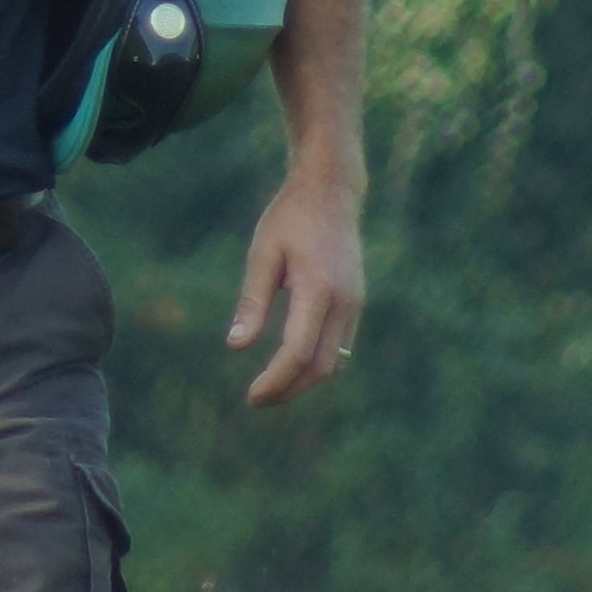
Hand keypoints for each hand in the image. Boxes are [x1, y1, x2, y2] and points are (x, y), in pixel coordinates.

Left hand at [225, 167, 366, 408]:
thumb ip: (252, 303)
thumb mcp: (263, 254)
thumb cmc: (290, 218)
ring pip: (336, 362)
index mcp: (318, 289)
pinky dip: (318, 364)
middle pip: (322, 367)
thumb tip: (235, 347)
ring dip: (305, 382)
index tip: (252, 397)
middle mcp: (344, 302)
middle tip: (257, 400)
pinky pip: (341, 347)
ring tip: (272, 389)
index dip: (275, 380)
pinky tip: (292, 366)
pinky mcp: (356, 302)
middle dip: (290, 390)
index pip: (298, 351)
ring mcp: (355, 303)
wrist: (332, 191)